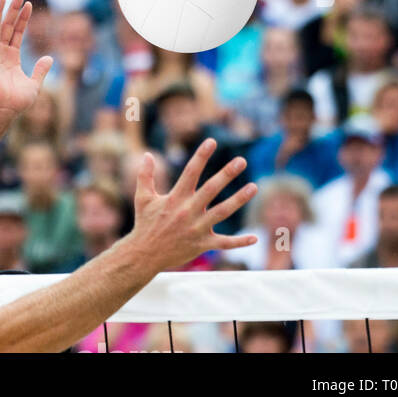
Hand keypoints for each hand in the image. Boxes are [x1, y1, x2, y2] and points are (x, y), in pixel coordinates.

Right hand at [0, 0, 52, 121]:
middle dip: (13, 9)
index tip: (28, 4)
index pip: (17, 33)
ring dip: (0, 12)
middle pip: (7, 26)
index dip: (23, 19)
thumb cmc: (16, 102)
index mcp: (12, 58)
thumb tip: (49, 58)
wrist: (4, 110)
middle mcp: (1, 53)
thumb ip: (40, 70)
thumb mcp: (34, 84)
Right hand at [124, 139, 257, 270]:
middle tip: (241, 161)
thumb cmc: (145, 223)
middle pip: (210, 189)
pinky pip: (224, 243)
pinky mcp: (202, 244)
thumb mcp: (142, 198)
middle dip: (226, 174)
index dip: (201, 156)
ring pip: (222, 212)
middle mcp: (187, 212)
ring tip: (254, 187)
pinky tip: (255, 237)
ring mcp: (196, 229)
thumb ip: (145, 176)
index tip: (212, 142)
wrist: (144, 254)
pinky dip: (240, 242)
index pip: (190, 172)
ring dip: (238, 199)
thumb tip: (147, 154)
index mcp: (174, 198)